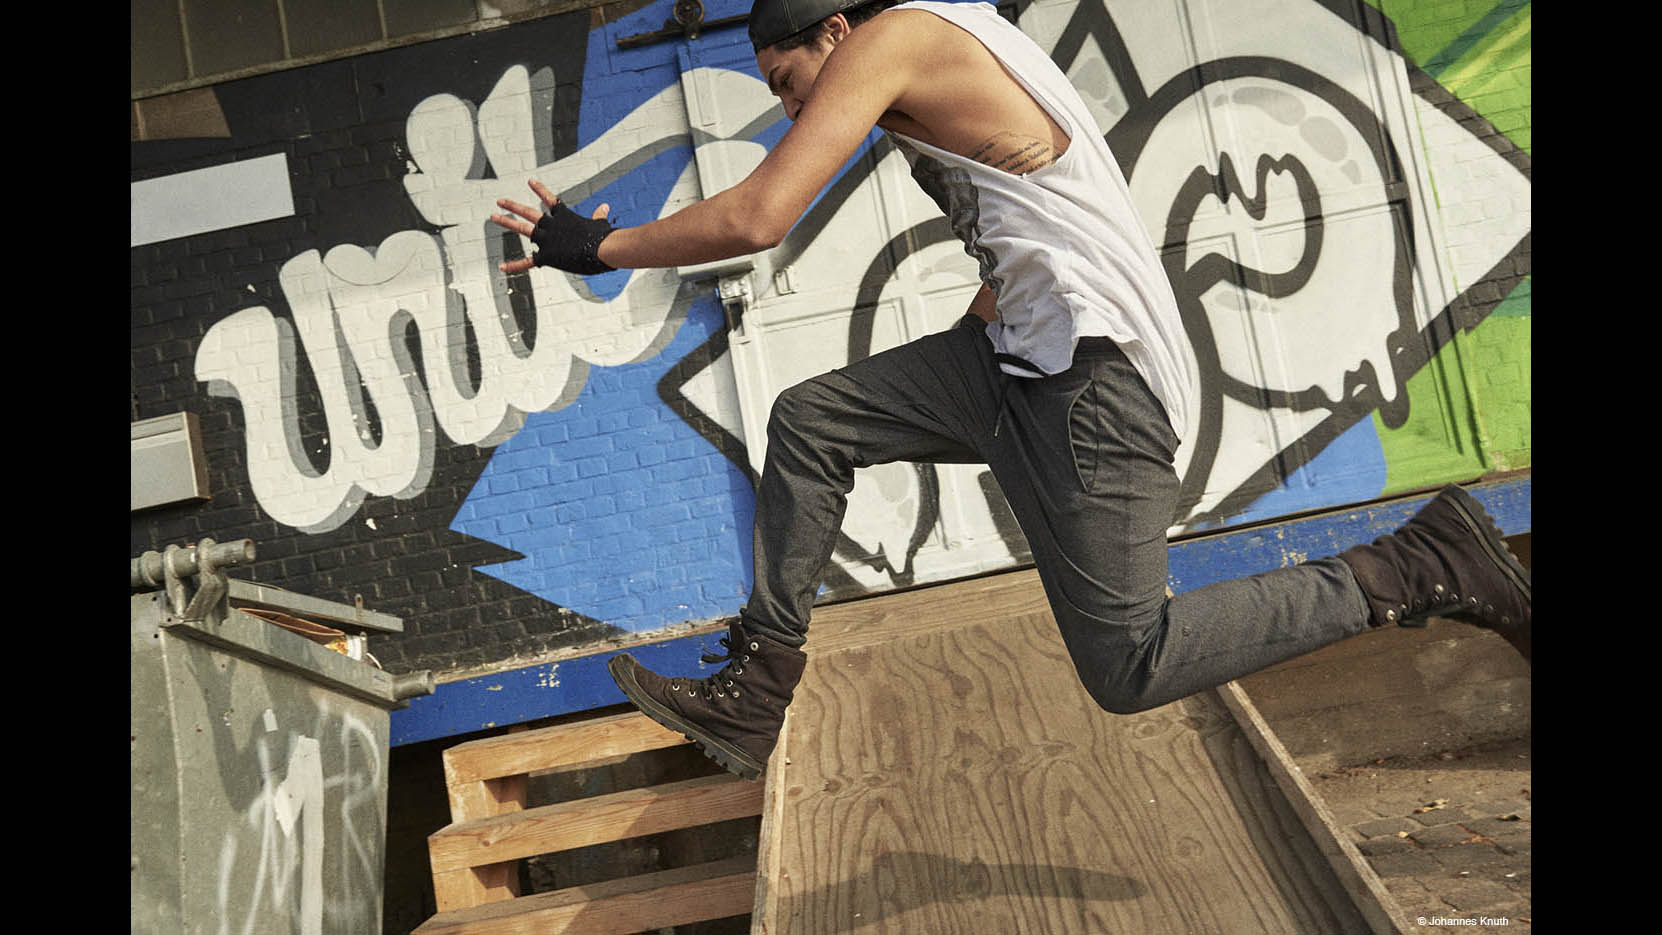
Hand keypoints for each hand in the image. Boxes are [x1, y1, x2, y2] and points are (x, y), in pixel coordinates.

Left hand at [490, 179, 613, 273]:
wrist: (602, 249)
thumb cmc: (605, 238)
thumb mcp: (600, 224)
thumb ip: (599, 215)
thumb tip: (605, 206)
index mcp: (565, 216)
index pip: (550, 199)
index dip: (540, 190)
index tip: (530, 181)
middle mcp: (552, 225)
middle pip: (528, 213)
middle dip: (513, 207)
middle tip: (500, 201)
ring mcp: (547, 239)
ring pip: (522, 229)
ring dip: (507, 221)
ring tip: (493, 216)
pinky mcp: (546, 255)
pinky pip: (527, 261)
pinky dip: (514, 265)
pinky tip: (501, 267)